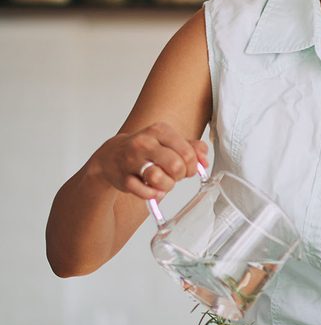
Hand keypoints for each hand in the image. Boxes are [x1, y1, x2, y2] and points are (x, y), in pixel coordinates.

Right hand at [92, 122, 207, 201]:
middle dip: (181, 175)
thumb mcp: (169, 141)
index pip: (187, 152)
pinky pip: (144, 192)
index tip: (188, 168)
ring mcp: (130, 160)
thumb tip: (204, 162)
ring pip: (159, 178)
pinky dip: (153, 194)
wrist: (111, 155)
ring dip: (167, 186)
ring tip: (164, 183)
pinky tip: (153, 190)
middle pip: (176, 165)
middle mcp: (144, 143)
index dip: (192, 166)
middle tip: (176, 176)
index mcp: (160, 131)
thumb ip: (192, 148)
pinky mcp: (122, 178)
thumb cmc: (146, 149)